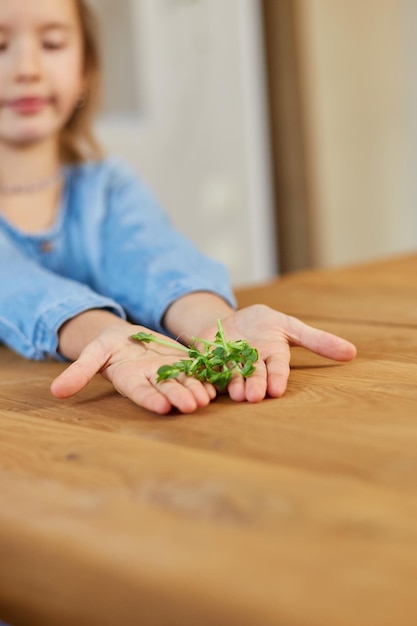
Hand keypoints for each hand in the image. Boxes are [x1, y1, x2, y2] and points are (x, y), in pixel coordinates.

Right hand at [51, 322, 216, 414]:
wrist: (127, 337)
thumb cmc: (107, 346)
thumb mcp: (92, 353)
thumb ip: (79, 372)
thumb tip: (55, 392)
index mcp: (130, 380)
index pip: (140, 393)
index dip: (150, 399)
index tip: (161, 407)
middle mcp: (151, 380)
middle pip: (167, 390)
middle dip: (179, 398)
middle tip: (192, 406)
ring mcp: (168, 372)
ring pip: (184, 382)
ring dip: (196, 390)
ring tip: (207, 398)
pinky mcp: (182, 362)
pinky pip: (195, 370)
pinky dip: (205, 377)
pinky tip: (217, 383)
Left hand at [197, 304, 356, 403]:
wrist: (228, 322)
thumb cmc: (262, 325)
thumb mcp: (288, 326)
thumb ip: (316, 340)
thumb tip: (352, 353)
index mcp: (271, 356)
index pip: (277, 368)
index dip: (277, 378)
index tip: (277, 389)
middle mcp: (251, 364)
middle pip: (253, 375)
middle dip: (255, 385)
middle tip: (254, 397)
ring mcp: (229, 364)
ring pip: (231, 376)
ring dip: (233, 385)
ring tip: (236, 394)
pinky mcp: (208, 362)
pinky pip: (206, 369)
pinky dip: (205, 376)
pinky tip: (204, 384)